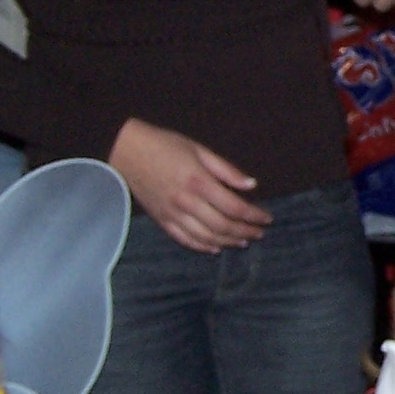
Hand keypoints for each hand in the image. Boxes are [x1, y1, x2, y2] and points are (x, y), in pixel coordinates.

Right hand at [108, 119, 269, 252]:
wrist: (126, 151)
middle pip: (223, 226)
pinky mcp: (161, 220)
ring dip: (228, 242)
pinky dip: (203, 246)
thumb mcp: (199, 150)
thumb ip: (226, 170)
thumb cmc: (165, 145)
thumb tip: (251, 185)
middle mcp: (186, 202)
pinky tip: (216, 248)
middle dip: (245, 232)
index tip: (267, 218)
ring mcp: (172, 213)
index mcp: (199, 182)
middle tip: (259, 233)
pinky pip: (185, 239)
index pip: (234, 207)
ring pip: (206, 237)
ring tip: (243, 241)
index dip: (254, 216)